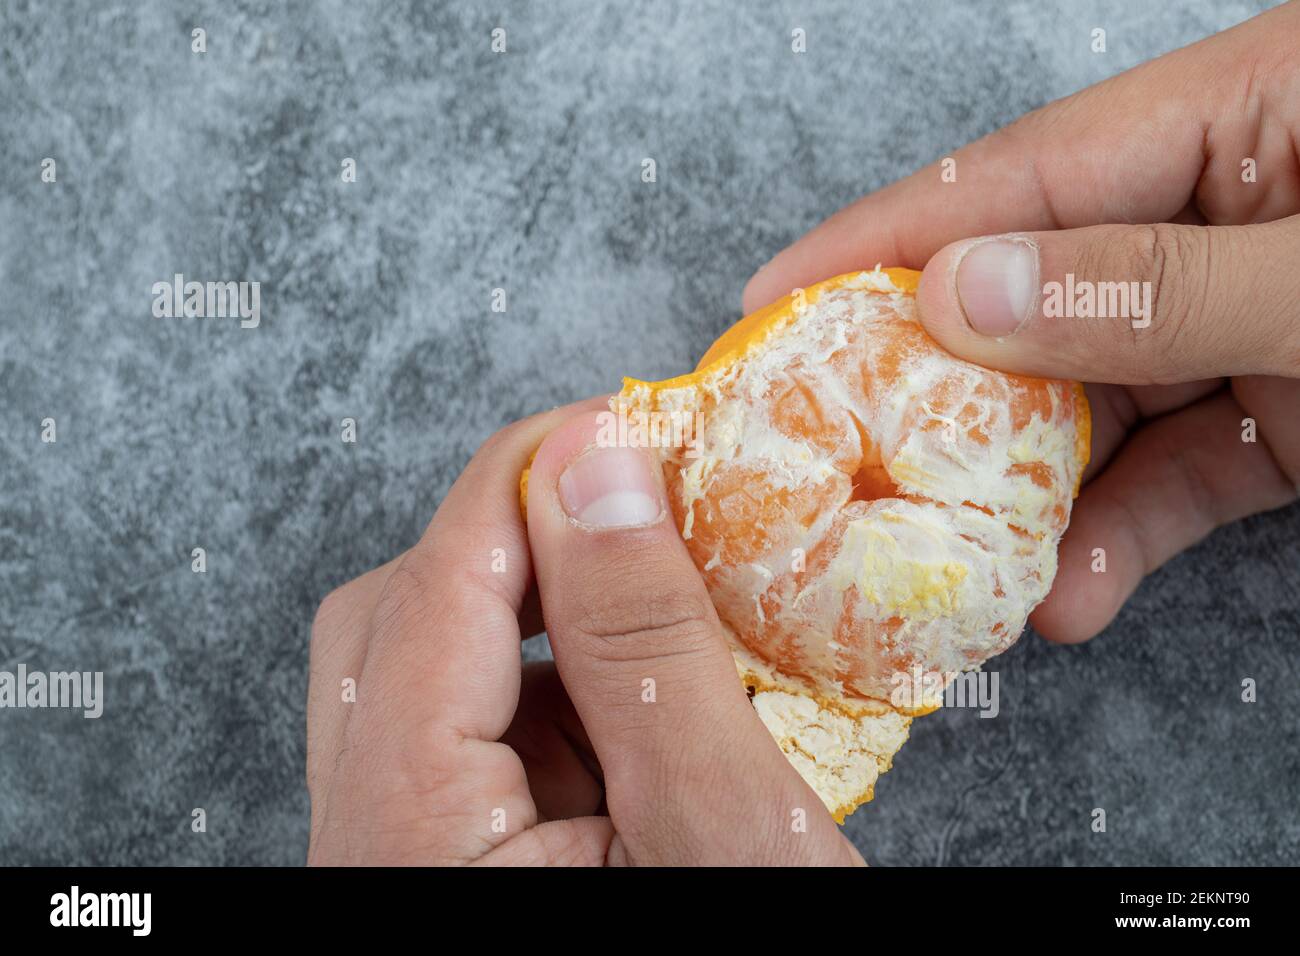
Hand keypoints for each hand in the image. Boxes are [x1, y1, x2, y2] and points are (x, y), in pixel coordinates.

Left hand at [307, 398, 861, 864]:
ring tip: (655, 609)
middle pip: (392, 624)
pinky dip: (553, 690)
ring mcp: (403, 862)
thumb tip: (599, 464)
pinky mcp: (450, 869)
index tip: (616, 422)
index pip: (431, 590)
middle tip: (631, 508)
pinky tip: (641, 699)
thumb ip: (647, 642)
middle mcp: (370, 850)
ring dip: (536, 618)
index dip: (523, 480)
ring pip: (424, 675)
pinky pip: (469, 737)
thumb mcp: (719, 830)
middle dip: (513, 543)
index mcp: (410, 841)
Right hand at [743, 2, 1299, 643]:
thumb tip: (961, 295)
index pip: (1019, 172)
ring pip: (1095, 402)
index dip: (884, 238)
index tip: (770, 297)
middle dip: (935, 387)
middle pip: (1033, 290)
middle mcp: (1231, 204)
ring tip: (959, 570)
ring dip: (1027, 493)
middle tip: (827, 454)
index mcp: (1248, 110)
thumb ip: (1153, 282)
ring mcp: (1253, 314)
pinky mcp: (1288, 411)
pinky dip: (1116, 537)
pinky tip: (1068, 595)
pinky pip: (1173, 472)